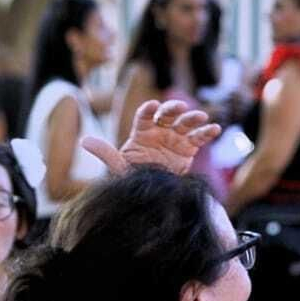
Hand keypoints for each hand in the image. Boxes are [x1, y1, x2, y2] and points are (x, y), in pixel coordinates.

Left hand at [83, 100, 219, 176]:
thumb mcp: (119, 167)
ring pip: (185, 123)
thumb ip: (105, 153)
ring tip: (202, 116)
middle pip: (167, 115)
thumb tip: (84, 141)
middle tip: (179, 107)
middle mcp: (159, 131)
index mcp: (141, 133)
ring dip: (193, 117)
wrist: (151, 194)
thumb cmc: (134, 177)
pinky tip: (215, 128)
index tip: (152, 106)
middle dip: (172, 109)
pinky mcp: (188, 149)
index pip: (144, 117)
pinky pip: (199, 138)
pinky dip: (207, 132)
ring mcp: (175, 138)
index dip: (148, 110)